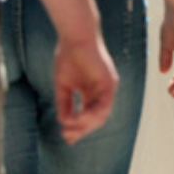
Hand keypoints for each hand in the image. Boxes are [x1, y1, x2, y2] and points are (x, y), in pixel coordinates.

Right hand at [53, 27, 119, 142]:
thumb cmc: (68, 56)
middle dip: (81, 130)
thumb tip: (63, 122)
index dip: (77, 127)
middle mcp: (102, 92)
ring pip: (101, 115)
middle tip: (67, 137)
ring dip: (85, 125)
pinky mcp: (109, 82)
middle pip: (95, 119)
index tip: (65, 136)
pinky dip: (91, 114)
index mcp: (93, 92)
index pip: (88, 115)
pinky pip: (103, 105)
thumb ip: (65, 103)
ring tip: (70, 129)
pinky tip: (78, 118)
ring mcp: (107, 87)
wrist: (74, 37)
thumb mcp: (63, 85)